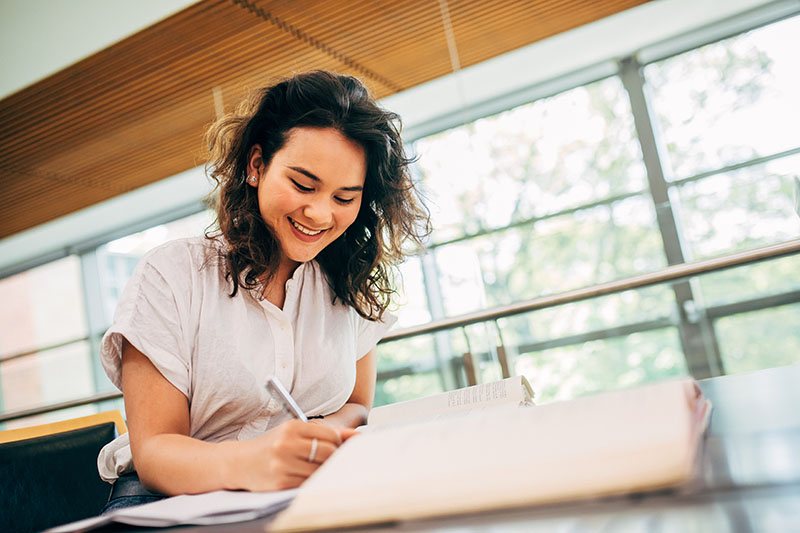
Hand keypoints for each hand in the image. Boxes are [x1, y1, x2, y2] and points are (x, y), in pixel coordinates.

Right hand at [232, 420, 356, 490]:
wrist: (240, 463)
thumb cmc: (273, 445)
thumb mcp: (295, 432)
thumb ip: (326, 433)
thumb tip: (356, 435)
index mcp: (292, 427)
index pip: (330, 435)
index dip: (338, 443)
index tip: (336, 447)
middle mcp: (286, 444)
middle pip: (327, 453)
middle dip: (333, 458)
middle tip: (330, 459)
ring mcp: (282, 465)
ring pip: (319, 470)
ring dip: (322, 471)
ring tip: (314, 467)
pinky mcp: (280, 483)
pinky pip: (307, 484)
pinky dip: (310, 481)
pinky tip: (303, 475)